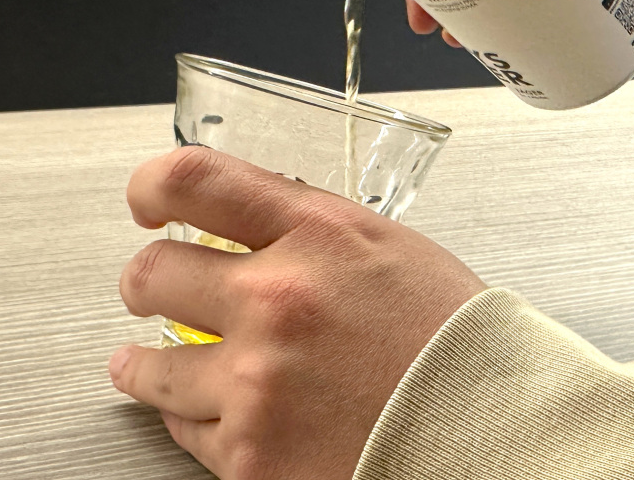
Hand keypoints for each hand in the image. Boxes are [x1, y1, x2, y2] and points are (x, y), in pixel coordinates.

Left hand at [110, 146, 485, 479]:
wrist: (488, 431)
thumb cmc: (448, 338)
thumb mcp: (386, 248)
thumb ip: (309, 227)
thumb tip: (251, 219)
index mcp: (316, 236)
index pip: (196, 180)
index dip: (152, 185)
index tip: (147, 200)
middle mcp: (278, 302)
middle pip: (152, 272)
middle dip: (145, 282)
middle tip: (151, 289)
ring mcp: (258, 382)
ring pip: (150, 366)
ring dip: (147, 362)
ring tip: (149, 362)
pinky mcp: (251, 457)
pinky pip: (184, 432)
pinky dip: (196, 419)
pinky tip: (221, 409)